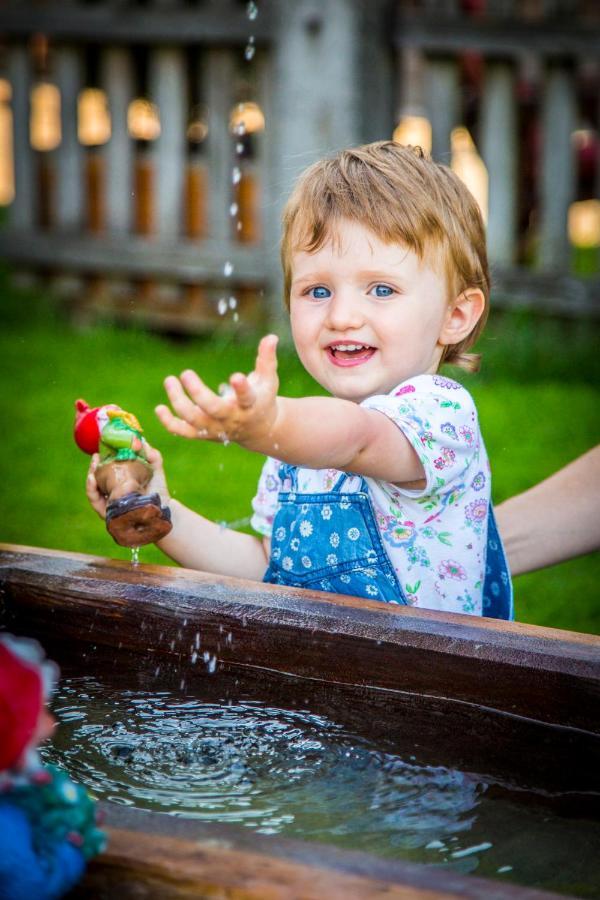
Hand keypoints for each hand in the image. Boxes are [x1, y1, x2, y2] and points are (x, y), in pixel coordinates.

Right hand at [85, 444, 169, 518]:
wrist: (164, 509)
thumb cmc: (158, 490)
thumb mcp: (154, 469)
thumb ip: (151, 454)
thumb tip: (141, 440)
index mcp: (120, 483)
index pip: (104, 470)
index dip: (101, 461)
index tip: (100, 450)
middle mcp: (112, 494)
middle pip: (96, 479)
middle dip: (93, 467)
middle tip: (95, 457)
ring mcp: (109, 504)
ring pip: (93, 490)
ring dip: (90, 477)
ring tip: (92, 467)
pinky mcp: (108, 514)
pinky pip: (96, 502)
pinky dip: (92, 490)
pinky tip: (92, 479)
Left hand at [155, 334, 279, 449]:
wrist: (258, 430)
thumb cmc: (262, 398)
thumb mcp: (268, 380)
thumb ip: (267, 359)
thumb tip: (271, 337)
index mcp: (250, 405)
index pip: (247, 397)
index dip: (242, 388)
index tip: (236, 376)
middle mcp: (232, 418)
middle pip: (213, 409)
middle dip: (198, 393)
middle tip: (186, 373)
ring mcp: (216, 428)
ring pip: (194, 419)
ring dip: (179, 402)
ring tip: (170, 381)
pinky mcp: (204, 434)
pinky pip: (184, 432)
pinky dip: (170, 423)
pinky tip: (159, 408)